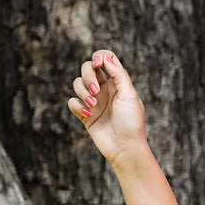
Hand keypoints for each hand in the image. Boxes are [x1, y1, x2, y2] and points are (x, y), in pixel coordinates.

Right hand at [68, 50, 146, 167]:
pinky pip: (72, 101)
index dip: (99, 56)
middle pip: (87, 67)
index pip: (105, 58)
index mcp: (117, 82)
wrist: (125, 148)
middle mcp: (104, 89)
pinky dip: (77, 105)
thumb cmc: (131, 123)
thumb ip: (119, 74)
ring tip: (93, 106)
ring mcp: (94, 101)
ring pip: (77, 83)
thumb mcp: (129, 95)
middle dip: (88, 76)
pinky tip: (88, 114)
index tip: (98, 64)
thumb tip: (105, 58)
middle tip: (96, 92)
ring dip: (82, 92)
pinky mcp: (85, 114)